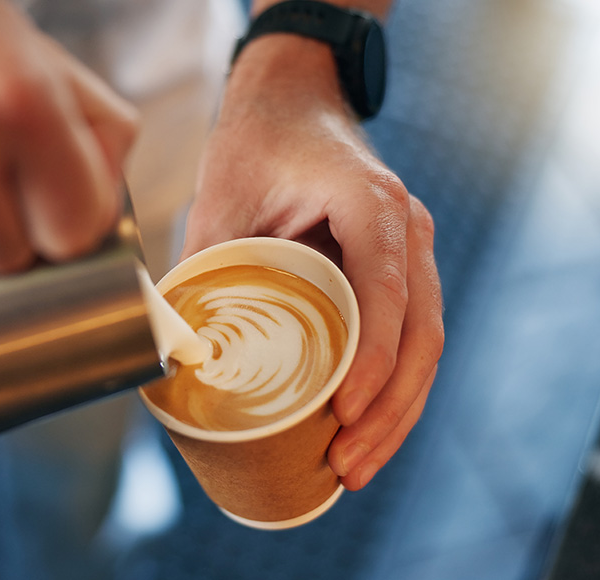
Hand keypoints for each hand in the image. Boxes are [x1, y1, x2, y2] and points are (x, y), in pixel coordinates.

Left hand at [182, 35, 443, 489]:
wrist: (293, 100)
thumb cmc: (257, 142)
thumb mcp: (220, 198)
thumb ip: (203, 269)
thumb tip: (174, 356)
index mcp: (368, 202)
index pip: (386, 289)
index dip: (372, 358)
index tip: (343, 413)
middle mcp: (405, 229)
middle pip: (420, 334)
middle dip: (388, 410)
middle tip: (347, 465)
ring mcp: (410, 251)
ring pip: (425, 344)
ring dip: (397, 412)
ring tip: (356, 468)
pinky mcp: (398, 271)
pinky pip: (411, 337)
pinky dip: (394, 388)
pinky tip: (365, 430)